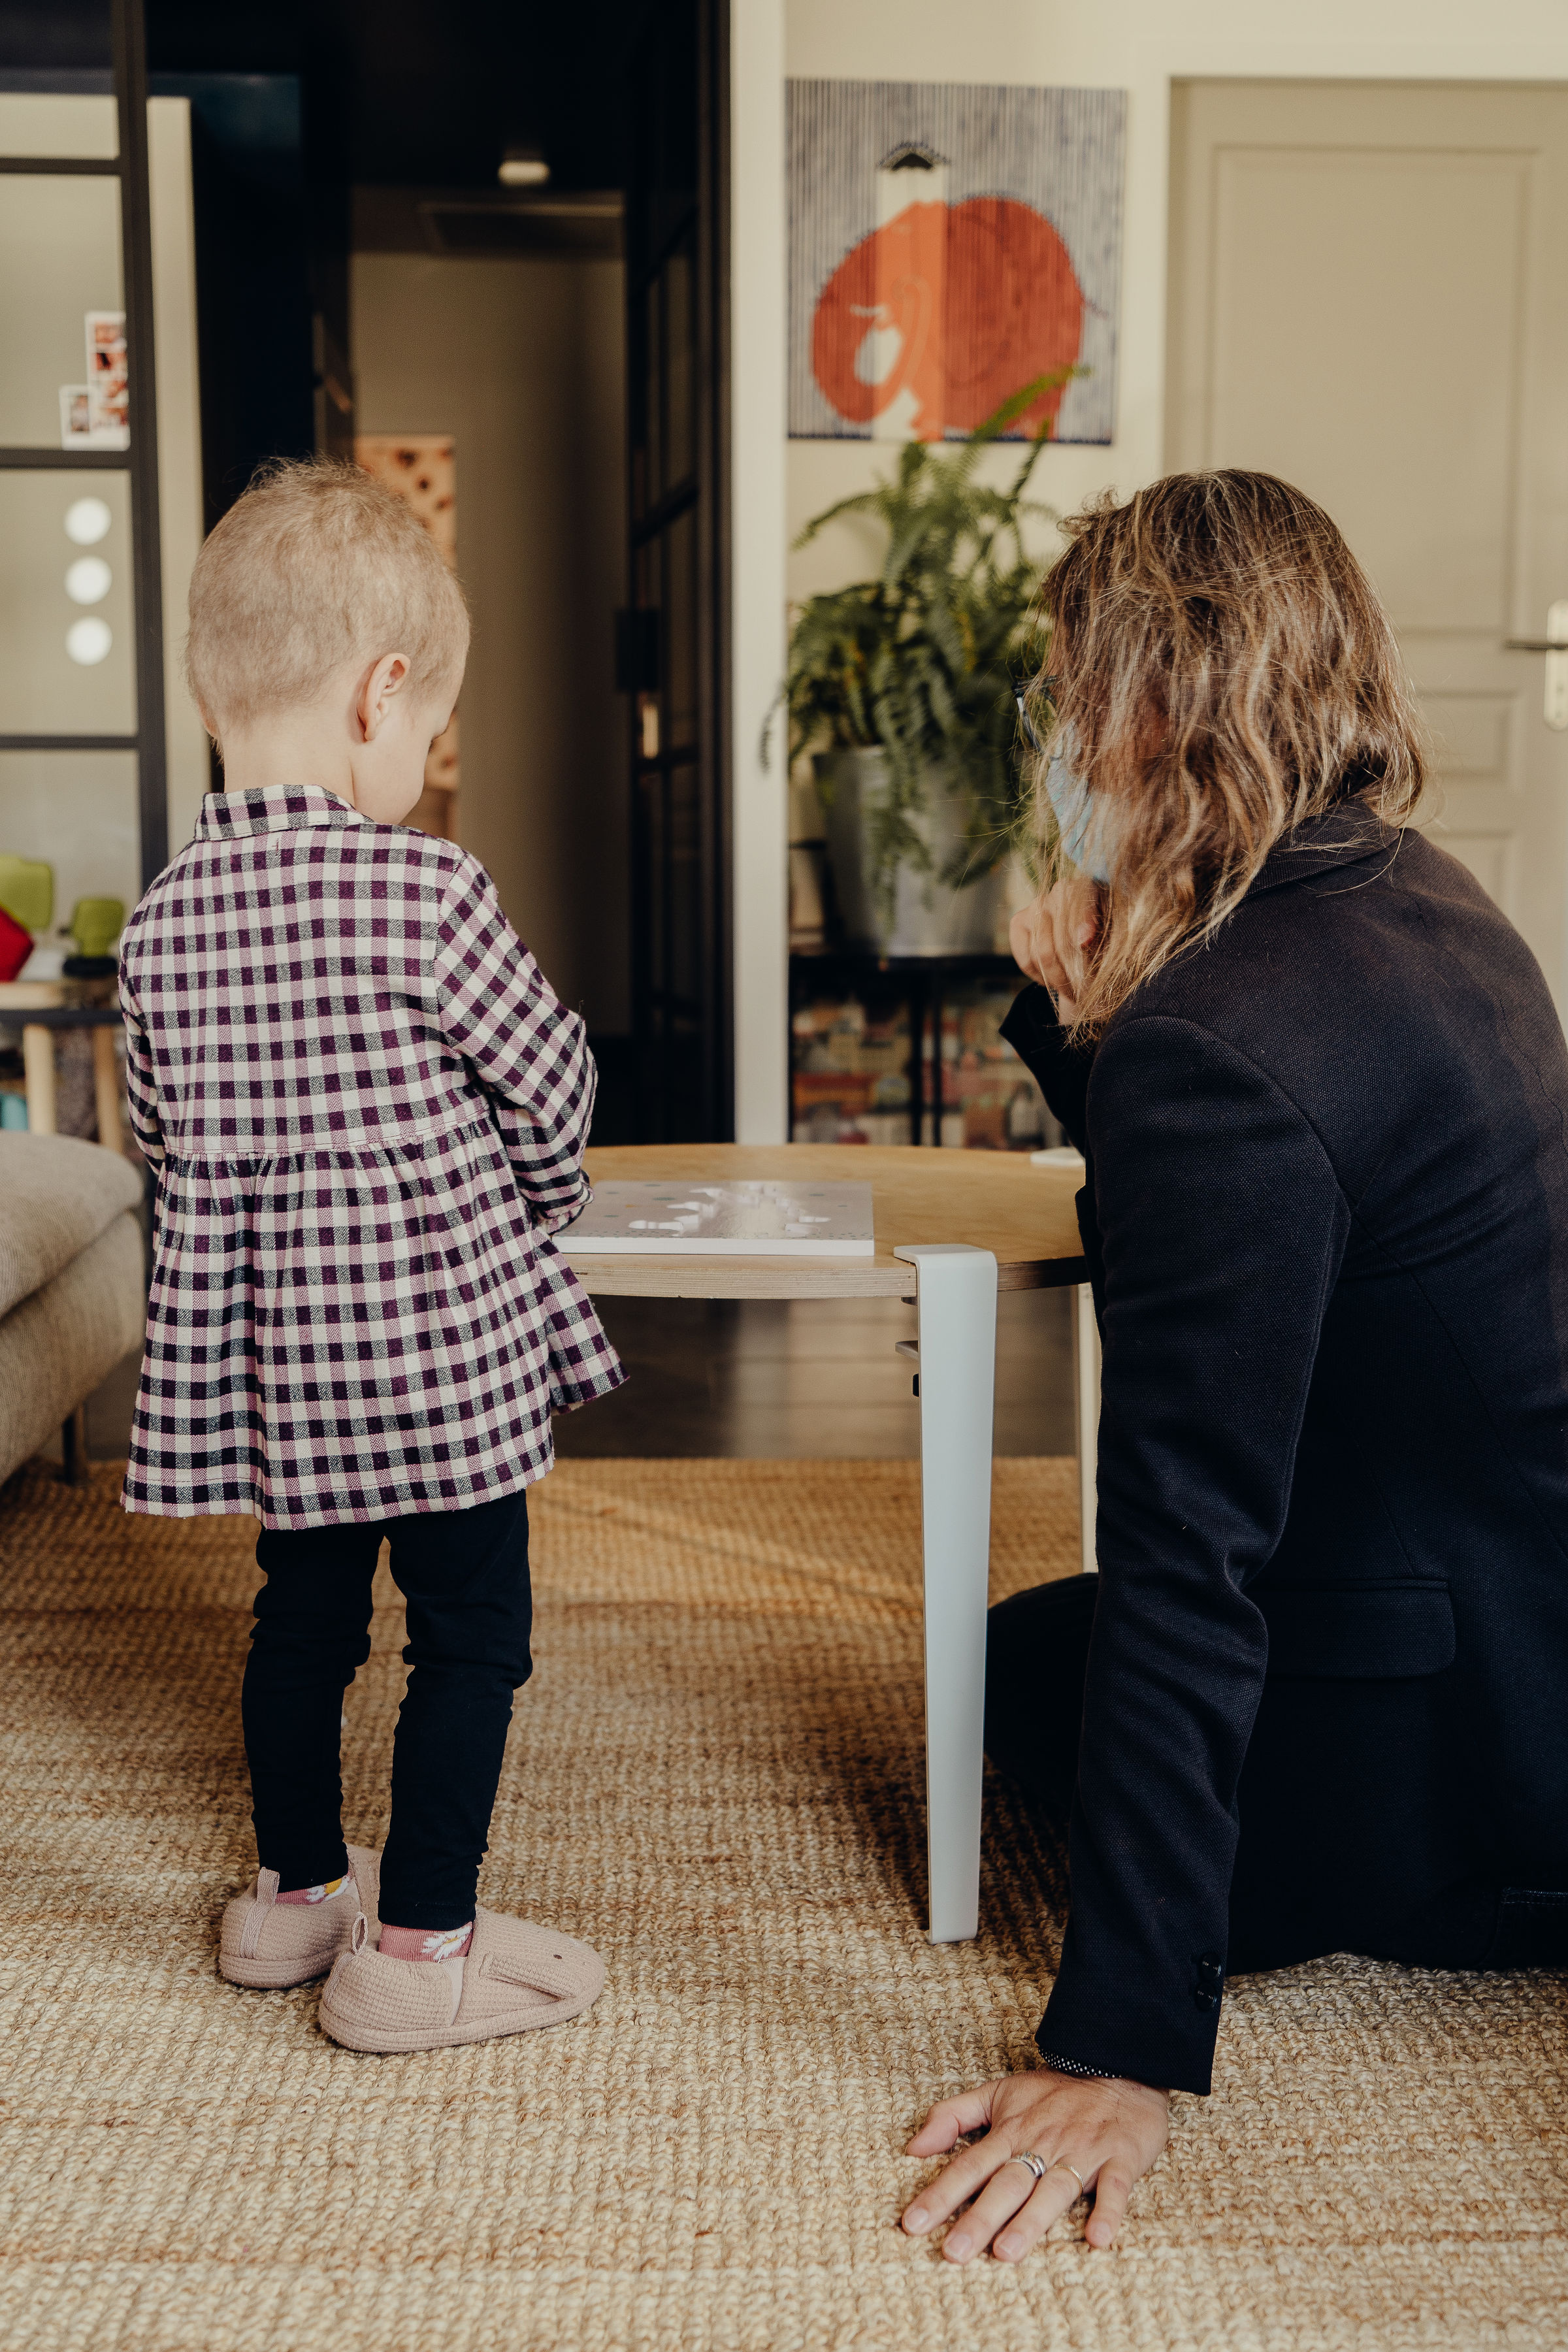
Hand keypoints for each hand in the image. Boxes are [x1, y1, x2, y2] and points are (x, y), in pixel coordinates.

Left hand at [901, 2068, 1168, 2262]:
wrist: (1121, 2069)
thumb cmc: (1055, 2092)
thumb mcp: (999, 2092)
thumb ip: (952, 2116)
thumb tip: (911, 2148)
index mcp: (1011, 2131)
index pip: (969, 2166)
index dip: (940, 2195)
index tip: (912, 2224)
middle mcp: (1043, 2144)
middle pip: (1007, 2184)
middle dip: (979, 2219)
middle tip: (953, 2253)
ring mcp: (1082, 2152)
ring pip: (1054, 2190)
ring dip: (1031, 2220)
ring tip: (1007, 2251)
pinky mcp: (1120, 2159)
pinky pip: (1115, 2188)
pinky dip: (1108, 2212)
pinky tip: (1097, 2240)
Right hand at [1009, 880, 1101, 1020]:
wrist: (1088, 943)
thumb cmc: (1108, 941)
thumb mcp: (1116, 941)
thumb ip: (1105, 938)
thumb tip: (1082, 940)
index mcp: (1089, 888)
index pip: (1081, 903)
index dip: (1082, 922)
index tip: (1085, 943)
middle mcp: (1059, 891)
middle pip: (1060, 938)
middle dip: (1074, 972)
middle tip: (1087, 993)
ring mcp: (1035, 905)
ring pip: (1041, 953)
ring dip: (1059, 980)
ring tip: (1074, 991)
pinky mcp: (1018, 922)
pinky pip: (1026, 959)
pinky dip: (1041, 977)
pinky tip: (1053, 978)